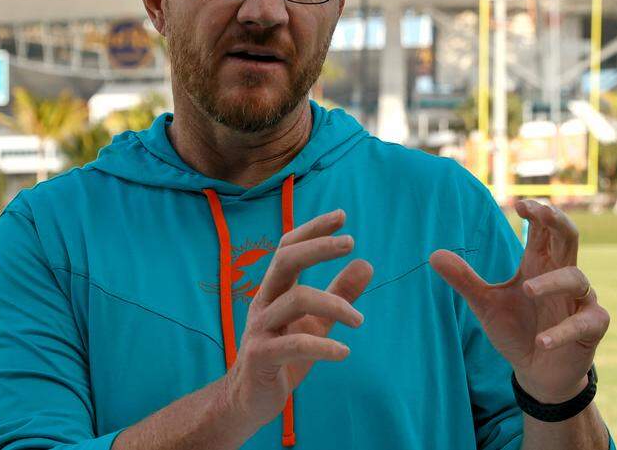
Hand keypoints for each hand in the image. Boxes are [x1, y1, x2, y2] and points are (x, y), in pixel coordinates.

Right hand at [223, 209, 373, 427]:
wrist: (250, 400)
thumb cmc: (283, 356)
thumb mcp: (316, 322)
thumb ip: (339, 294)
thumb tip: (366, 264)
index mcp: (275, 290)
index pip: (289, 248)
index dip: (313, 229)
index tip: (342, 215)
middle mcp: (264, 302)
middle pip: (285, 260)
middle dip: (317, 246)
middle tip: (350, 242)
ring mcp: (260, 328)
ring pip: (296, 299)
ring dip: (334, 305)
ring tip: (360, 321)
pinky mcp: (261, 356)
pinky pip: (295, 344)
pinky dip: (323, 347)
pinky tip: (344, 352)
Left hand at [429, 199, 609, 403]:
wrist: (537, 371)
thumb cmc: (517, 330)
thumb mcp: (486, 304)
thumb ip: (464, 280)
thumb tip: (433, 254)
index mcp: (539, 264)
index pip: (544, 229)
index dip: (537, 212)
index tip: (519, 204)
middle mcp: (563, 275)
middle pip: (568, 238)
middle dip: (557, 222)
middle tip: (540, 212)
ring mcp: (581, 300)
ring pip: (575, 279)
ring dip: (552, 282)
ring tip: (527, 289)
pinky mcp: (591, 327)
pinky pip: (583, 323)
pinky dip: (562, 331)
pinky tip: (542, 341)